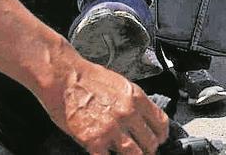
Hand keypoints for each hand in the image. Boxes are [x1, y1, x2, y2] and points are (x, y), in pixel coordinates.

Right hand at [39, 48, 169, 153]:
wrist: (64, 77)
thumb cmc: (88, 78)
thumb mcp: (120, 84)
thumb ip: (134, 102)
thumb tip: (143, 117)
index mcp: (137, 98)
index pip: (161, 123)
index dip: (161, 135)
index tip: (158, 139)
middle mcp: (128, 114)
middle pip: (150, 143)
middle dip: (148, 149)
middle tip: (143, 150)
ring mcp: (112, 129)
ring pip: (135, 154)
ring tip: (128, 154)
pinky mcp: (94, 141)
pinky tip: (108, 154)